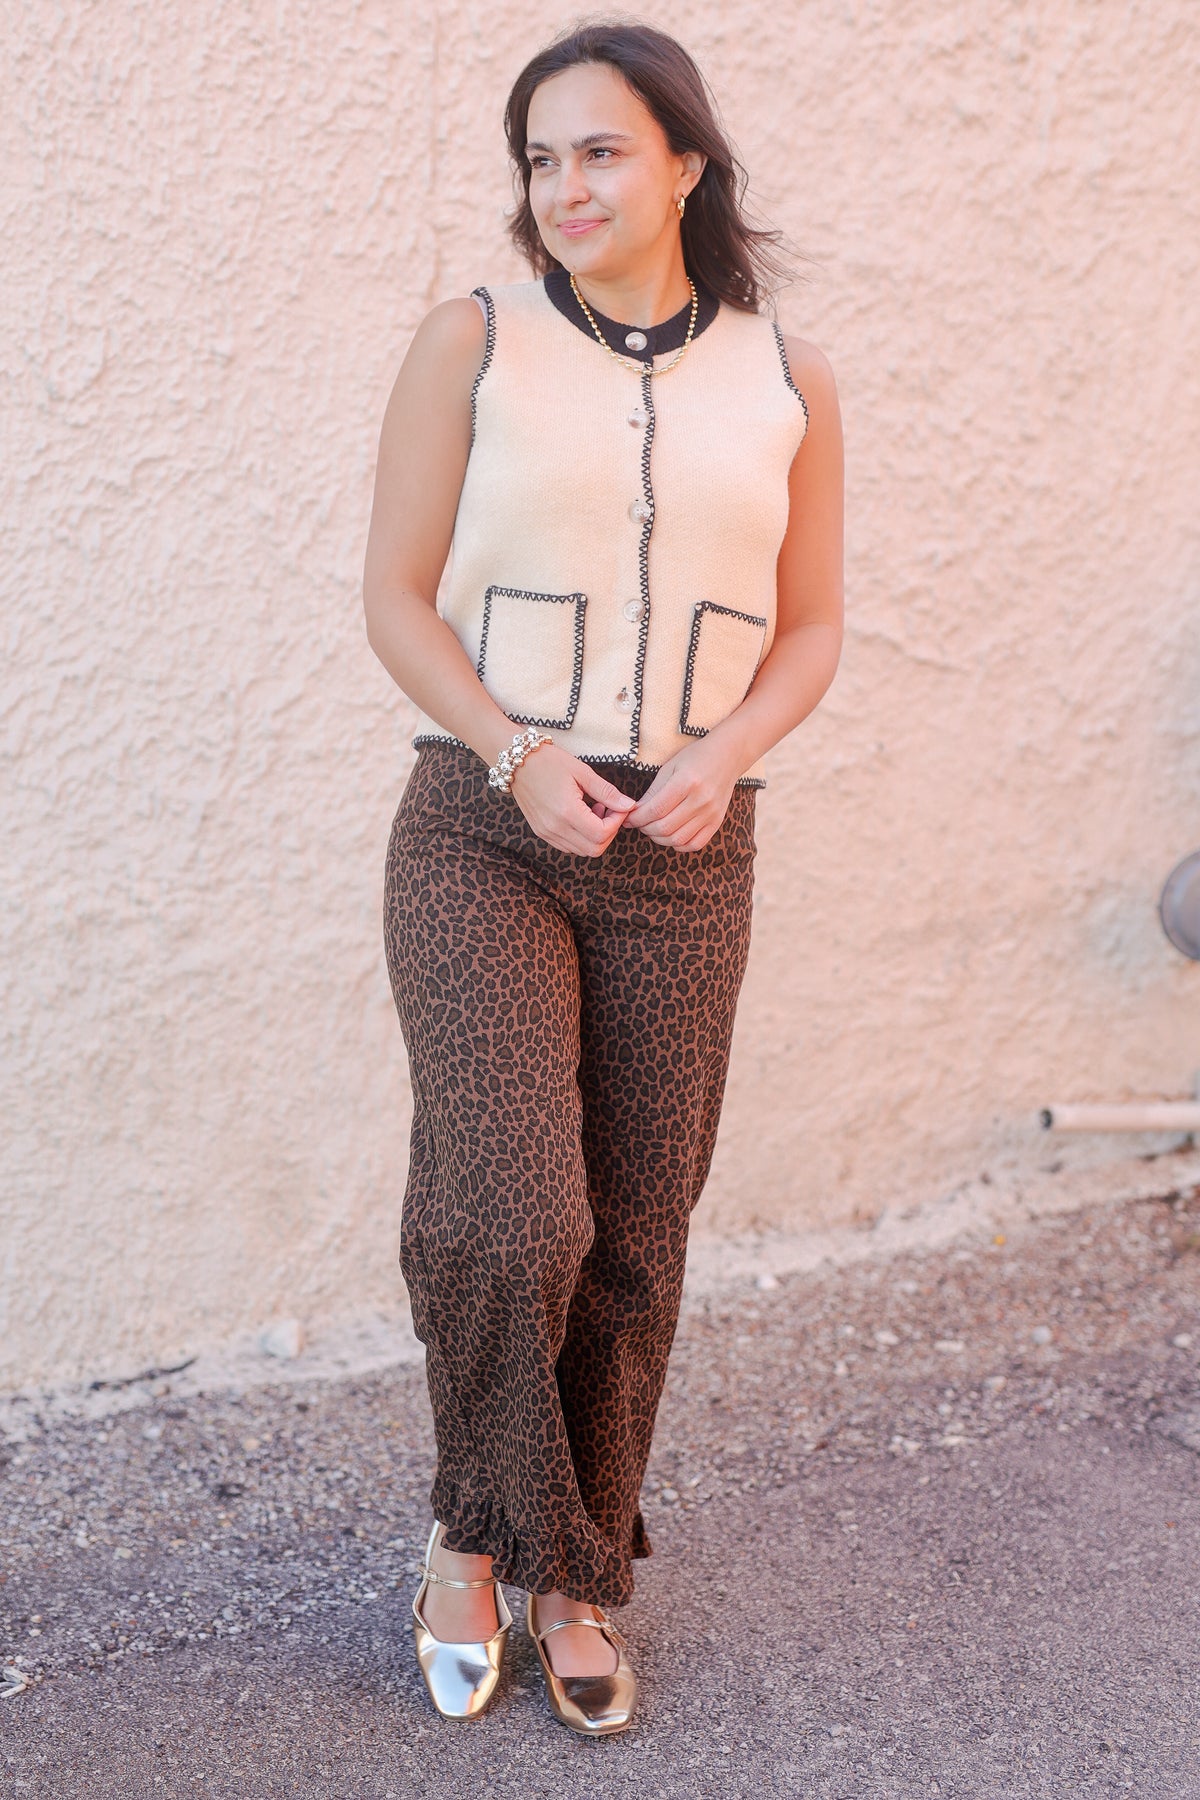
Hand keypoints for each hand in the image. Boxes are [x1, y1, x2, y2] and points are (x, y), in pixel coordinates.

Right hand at [509, 742, 637, 855]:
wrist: (517, 761)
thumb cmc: (549, 761)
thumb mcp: (582, 772)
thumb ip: (607, 792)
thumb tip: (628, 805)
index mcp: (566, 812)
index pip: (602, 834)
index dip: (617, 822)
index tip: (619, 806)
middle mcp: (555, 828)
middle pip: (594, 849)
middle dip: (609, 832)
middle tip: (609, 810)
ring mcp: (546, 833)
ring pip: (582, 850)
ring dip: (595, 836)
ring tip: (594, 810)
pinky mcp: (541, 832)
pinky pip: (568, 846)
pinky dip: (581, 837)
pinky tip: (581, 816)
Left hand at [620, 738, 740, 851]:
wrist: (728, 756)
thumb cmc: (695, 758)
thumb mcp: (669, 767)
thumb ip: (653, 791)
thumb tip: (634, 812)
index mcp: (686, 782)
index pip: (655, 809)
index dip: (637, 818)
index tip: (628, 818)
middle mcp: (701, 800)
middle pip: (665, 827)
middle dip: (645, 829)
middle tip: (639, 823)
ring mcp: (711, 813)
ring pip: (678, 839)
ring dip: (659, 839)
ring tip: (652, 829)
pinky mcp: (717, 821)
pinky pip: (695, 844)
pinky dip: (679, 845)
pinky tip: (671, 835)